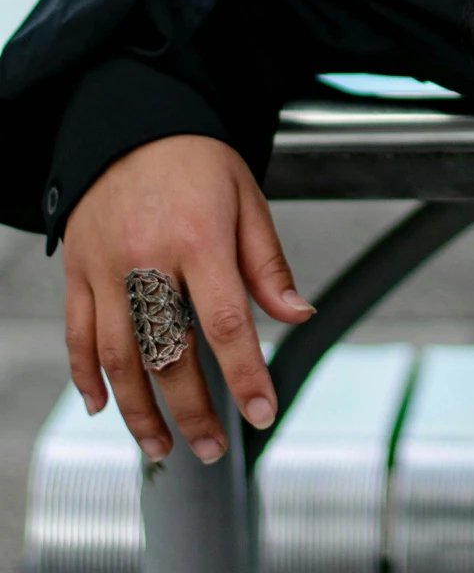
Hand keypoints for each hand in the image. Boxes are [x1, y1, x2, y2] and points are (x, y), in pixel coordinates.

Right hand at [62, 134, 313, 464]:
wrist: (131, 123)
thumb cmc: (195, 161)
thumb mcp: (247, 199)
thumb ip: (268, 265)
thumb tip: (298, 314)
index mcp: (199, 238)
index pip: (226, 324)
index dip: (245, 377)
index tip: (262, 413)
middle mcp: (147, 258)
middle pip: (167, 353)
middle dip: (191, 412)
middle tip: (210, 449)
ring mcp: (105, 268)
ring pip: (117, 357)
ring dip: (137, 412)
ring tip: (160, 447)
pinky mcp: (76, 272)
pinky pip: (77, 334)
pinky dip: (85, 376)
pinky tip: (101, 407)